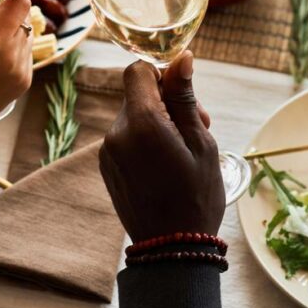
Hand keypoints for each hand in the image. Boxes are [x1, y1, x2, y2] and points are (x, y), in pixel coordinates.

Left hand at [99, 52, 224, 241]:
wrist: (172, 249)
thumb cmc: (195, 196)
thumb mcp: (201, 142)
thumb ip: (185, 98)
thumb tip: (181, 58)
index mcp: (141, 123)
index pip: (137, 71)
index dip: (161, 74)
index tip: (184, 94)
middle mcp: (117, 133)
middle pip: (138, 95)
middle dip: (167, 103)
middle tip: (198, 127)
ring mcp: (108, 151)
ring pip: (134, 117)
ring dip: (158, 123)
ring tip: (184, 150)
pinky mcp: (107, 166)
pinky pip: (126, 138)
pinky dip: (145, 140)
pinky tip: (167, 164)